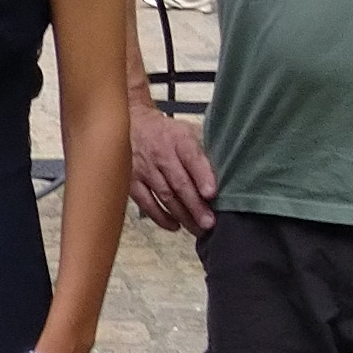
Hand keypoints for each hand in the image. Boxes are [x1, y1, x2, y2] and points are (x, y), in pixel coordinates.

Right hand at [127, 93, 216, 235]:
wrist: (131, 124)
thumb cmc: (165, 132)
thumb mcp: (186, 131)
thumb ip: (201, 151)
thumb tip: (221, 176)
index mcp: (178, 138)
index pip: (191, 157)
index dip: (202, 176)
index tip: (211, 193)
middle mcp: (160, 153)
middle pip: (179, 183)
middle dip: (195, 205)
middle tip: (209, 222)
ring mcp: (144, 169)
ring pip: (165, 196)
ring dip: (182, 215)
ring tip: (197, 229)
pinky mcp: (132, 181)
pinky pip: (147, 203)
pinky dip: (161, 217)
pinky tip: (175, 225)